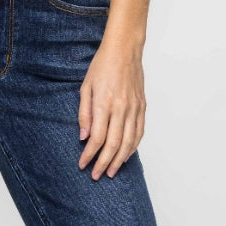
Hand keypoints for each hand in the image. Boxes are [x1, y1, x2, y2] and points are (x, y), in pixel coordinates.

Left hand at [77, 36, 145, 178]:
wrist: (124, 50)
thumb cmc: (102, 66)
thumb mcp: (85, 87)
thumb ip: (84, 114)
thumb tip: (83, 137)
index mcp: (104, 103)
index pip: (96, 137)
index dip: (89, 154)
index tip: (83, 164)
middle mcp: (121, 108)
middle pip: (113, 144)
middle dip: (104, 163)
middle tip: (96, 175)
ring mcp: (134, 109)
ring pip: (128, 142)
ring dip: (119, 160)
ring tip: (111, 172)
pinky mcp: (142, 107)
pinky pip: (139, 133)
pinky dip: (133, 147)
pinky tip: (125, 156)